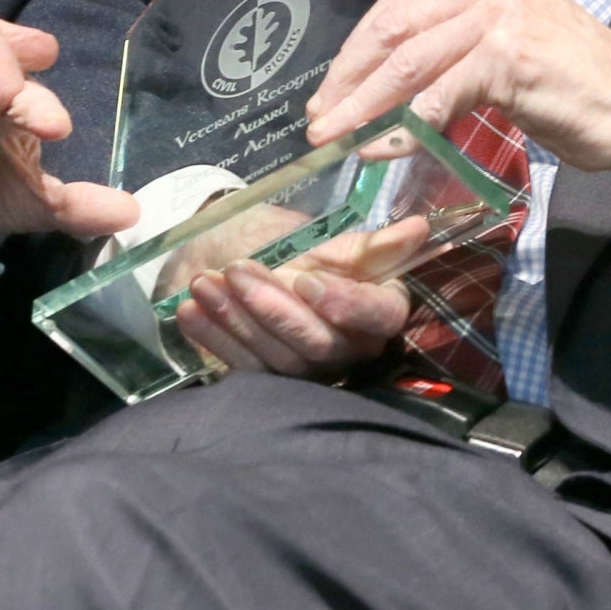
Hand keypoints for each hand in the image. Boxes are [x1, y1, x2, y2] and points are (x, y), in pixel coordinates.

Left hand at [171, 215, 427, 380]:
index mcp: (374, 308)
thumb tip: (419, 228)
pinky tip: (191, 310)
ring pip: (281, 358)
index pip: (379, 316)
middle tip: (236, 270)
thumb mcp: (321, 237)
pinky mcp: (267, 381)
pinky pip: (245, 369)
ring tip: (204, 282)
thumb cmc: (279, 240)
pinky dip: (215, 338)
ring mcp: (306, 369)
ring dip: (239, 318)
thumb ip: (366, 246)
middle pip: (321, 343)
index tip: (306, 279)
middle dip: (275, 307)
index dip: (347, 304)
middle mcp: (348, 346)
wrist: (224, 252)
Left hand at [305, 0, 610, 206]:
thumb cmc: (579, 92)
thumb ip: (454, 51)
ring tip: (334, 136)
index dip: (358, 48)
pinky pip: (441, 92)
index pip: (402, 1)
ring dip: (364, 102)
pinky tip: (383, 148)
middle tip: (319, 117)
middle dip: (349, 74)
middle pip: (396, 23)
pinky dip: (405, 123)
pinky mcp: (513, 55)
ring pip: (410, 58)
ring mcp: (504, 14)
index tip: (330, 89)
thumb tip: (388, 85)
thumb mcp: (506, 54)